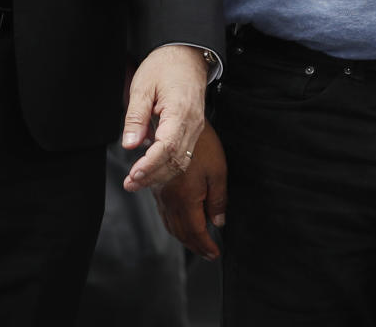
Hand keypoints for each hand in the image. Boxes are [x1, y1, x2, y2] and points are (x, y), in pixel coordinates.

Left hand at [121, 44, 208, 192]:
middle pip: (176, 160)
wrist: (186, 54)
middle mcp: (192, 123)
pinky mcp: (193, 129)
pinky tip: (151, 168)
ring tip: (137, 181)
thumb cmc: (165, 65)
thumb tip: (130, 145)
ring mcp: (195, 127)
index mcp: (180, 111)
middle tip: (130, 183)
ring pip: (181, 161)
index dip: (150, 165)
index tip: (133, 174)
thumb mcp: (142, 86)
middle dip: (152, 176)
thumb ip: (135, 117)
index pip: (167, 147)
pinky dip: (167, 165)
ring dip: (159, 175)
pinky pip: (183, 154)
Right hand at [155, 122, 226, 259]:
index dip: (206, 246)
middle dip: (195, 246)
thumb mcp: (218, 171)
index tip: (214, 254)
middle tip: (207, 253)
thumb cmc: (201, 145)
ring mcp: (161, 193)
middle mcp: (170, 200)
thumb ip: (218, 200)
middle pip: (181, 232)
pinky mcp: (157, 186)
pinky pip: (163, 213)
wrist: (177, 122)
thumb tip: (218, 222)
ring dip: (183, 237)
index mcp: (186, 199)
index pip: (196, 231)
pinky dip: (173, 224)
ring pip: (170, 224)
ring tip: (195, 242)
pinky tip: (179, 222)